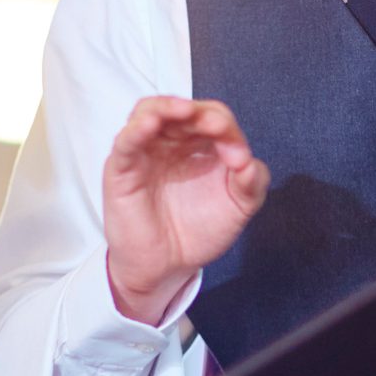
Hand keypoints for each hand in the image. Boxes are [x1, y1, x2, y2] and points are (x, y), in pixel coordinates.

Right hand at [103, 97, 268, 322]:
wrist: (169, 267)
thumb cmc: (199, 230)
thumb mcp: (238, 206)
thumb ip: (253, 182)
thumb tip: (248, 161)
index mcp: (200, 143)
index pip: (213, 117)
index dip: (228, 130)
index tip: (240, 158)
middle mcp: (172, 141)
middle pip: (183, 109)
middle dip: (203, 115)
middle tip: (218, 128)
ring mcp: (146, 151)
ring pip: (149, 111)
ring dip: (168, 108)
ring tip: (184, 111)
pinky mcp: (123, 169)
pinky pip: (126, 142)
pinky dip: (136, 129)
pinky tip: (149, 124)